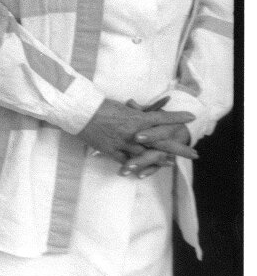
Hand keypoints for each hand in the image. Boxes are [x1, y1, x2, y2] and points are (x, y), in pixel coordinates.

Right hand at [79, 98, 194, 163]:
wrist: (80, 111)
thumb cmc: (99, 105)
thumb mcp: (121, 106)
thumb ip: (135, 112)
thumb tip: (145, 111)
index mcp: (136, 118)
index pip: (163, 118)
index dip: (178, 118)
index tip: (192, 117)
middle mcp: (134, 132)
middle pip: (162, 142)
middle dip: (179, 148)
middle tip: (195, 154)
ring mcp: (124, 143)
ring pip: (147, 155)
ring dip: (161, 160)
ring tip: (173, 164)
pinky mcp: (112, 151)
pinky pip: (127, 162)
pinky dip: (137, 166)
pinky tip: (145, 170)